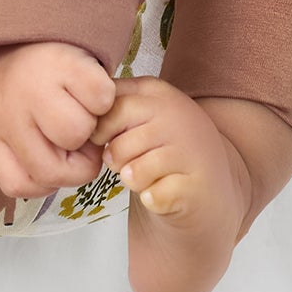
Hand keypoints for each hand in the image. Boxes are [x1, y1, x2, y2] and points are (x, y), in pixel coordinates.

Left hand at [0, 41, 116, 198]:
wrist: (33, 25)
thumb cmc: (28, 83)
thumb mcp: (13, 120)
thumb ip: (33, 153)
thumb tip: (71, 172)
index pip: (18, 185)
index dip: (48, 182)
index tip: (59, 160)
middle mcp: (8, 113)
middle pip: (53, 171)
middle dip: (79, 163)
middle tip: (83, 139)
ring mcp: (35, 88)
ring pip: (78, 133)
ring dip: (92, 125)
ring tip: (82, 106)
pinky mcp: (66, 64)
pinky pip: (100, 100)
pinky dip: (105, 97)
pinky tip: (89, 87)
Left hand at [91, 76, 242, 220]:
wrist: (209, 187)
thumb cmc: (163, 148)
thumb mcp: (142, 115)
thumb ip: (115, 105)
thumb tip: (83, 112)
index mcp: (159, 93)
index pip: (112, 104)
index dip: (100, 128)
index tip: (105, 138)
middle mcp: (179, 116)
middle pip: (119, 142)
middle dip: (114, 158)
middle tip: (124, 163)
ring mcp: (191, 151)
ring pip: (134, 172)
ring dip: (133, 181)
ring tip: (144, 176)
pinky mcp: (197, 186)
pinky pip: (153, 196)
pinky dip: (151, 199)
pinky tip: (163, 191)